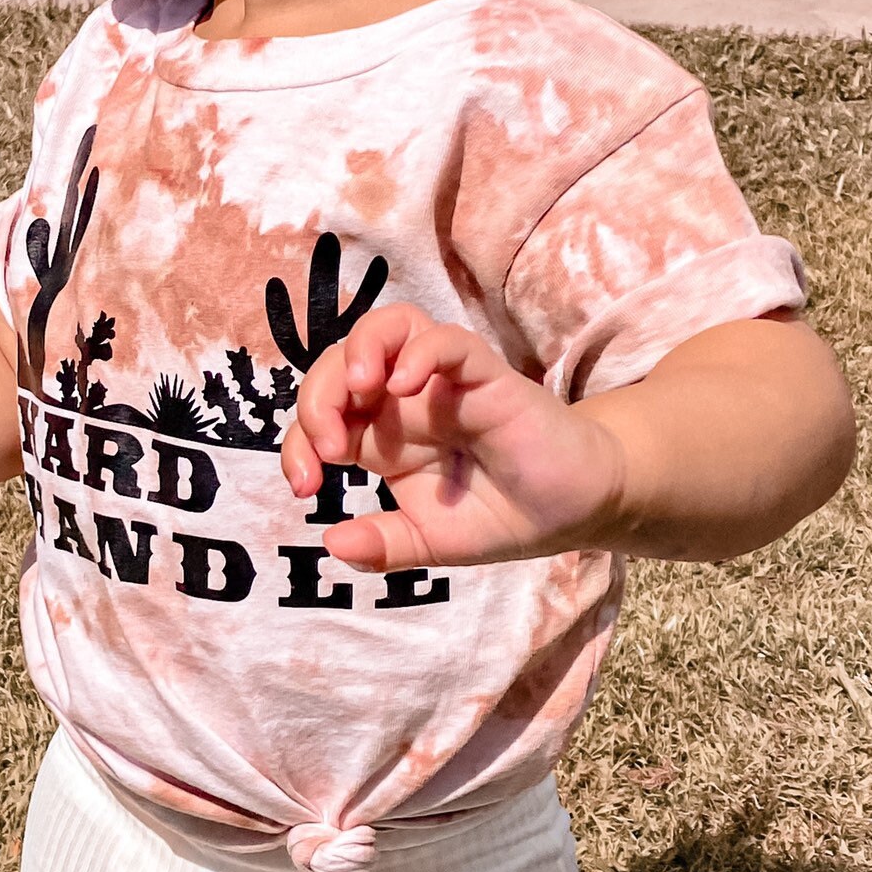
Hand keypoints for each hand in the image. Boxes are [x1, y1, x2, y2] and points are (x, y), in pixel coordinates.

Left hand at [281, 300, 625, 569]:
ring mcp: (445, 382)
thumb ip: (383, 545)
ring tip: (359, 388)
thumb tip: (331, 543)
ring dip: (360, 349)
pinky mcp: (486, 375)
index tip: (307, 487)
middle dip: (317, 396)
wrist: (573, 511)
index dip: (297, 443)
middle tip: (326, 446)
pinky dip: (420, 351)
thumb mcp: (430, 542)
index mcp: (384, 436)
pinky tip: (404, 384)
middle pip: (341, 360)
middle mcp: (406, 400)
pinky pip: (447, 340)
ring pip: (391, 326)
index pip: (321, 415)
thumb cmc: (502, 515)